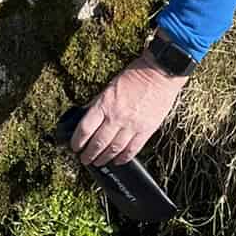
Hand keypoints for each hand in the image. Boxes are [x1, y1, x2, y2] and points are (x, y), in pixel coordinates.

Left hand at [72, 54, 186, 165]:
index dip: (77, 141)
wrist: (160, 73)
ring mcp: (132, 125)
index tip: (75, 146)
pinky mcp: (146, 130)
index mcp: (104, 104)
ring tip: (98, 162)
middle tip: (85, 159)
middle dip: (89, 154)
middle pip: (98, 143)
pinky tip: (118, 161)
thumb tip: (86, 116)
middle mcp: (116, 117)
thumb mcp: (109, 86)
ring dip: (104, 158)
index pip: (85, 129)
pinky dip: (124, 158)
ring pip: (114, 149)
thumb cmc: (134, 76)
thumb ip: (98, 103)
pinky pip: (133, 149)